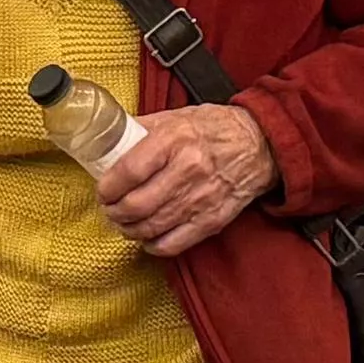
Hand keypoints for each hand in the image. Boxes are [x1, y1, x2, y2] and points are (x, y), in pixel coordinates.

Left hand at [96, 100, 276, 256]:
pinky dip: (153, 245)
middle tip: (109, 209)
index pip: (129, 171)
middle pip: (137, 205)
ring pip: (151, 227)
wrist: (260, 145)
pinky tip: (147, 237)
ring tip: (123, 223)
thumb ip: (141, 130)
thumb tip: (107, 141)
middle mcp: (189, 169)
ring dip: (129, 230)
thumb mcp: (175, 117)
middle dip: (114, 212)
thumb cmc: (214, 129)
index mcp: (175, 139)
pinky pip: (174, 243)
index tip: (103, 190)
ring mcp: (202, 198)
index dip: (108, 187)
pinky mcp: (213, 220)